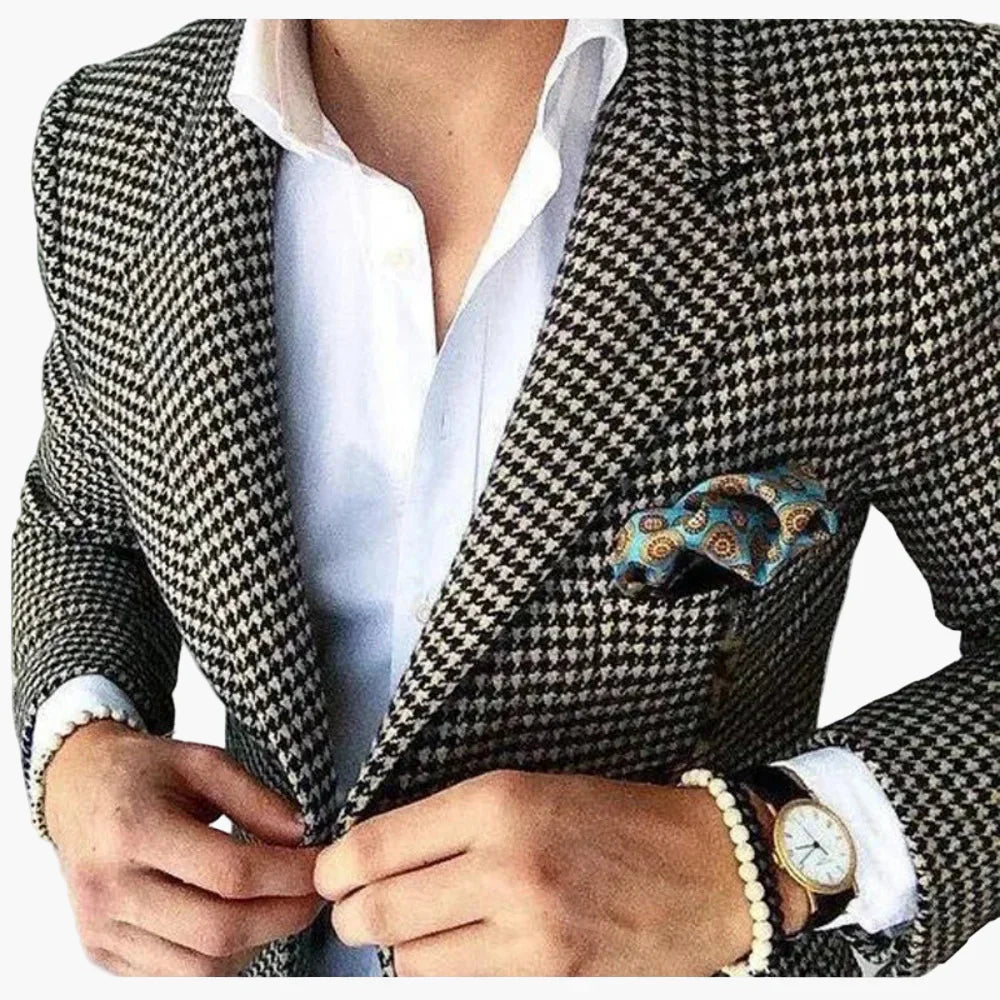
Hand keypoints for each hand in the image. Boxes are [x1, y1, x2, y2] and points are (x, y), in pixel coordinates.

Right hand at [45, 719, 323, 975]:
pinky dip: (220, 958)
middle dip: (283, 917)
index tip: (322, 866)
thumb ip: (256, 798)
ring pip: (199, 969)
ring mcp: (101, 928)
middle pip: (217, 930)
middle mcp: (110, 888)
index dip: (289, 875)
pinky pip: (174, 977)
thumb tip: (302, 836)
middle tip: (315, 895)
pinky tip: (243, 921)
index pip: (230, 873)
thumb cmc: (143, 771)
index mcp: (134, 830)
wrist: (76, 789)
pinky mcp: (101, 953)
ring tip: (283, 907)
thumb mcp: (203, 761)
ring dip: (256, 943)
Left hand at [313, 769, 808, 975]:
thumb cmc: (616, 818)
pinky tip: (458, 952)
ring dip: (400, 951)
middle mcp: (508, 866)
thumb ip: (452, 823)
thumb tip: (376, 860)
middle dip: (352, 917)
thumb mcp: (529, 791)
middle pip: (381, 912)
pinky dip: (444, 975)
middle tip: (353, 912)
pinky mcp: (552, 982)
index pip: (377, 846)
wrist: (709, 868)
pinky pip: (461, 989)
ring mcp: (531, 934)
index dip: (337, 867)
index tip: (331, 874)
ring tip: (417, 931)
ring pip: (412, 963)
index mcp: (499, 802)